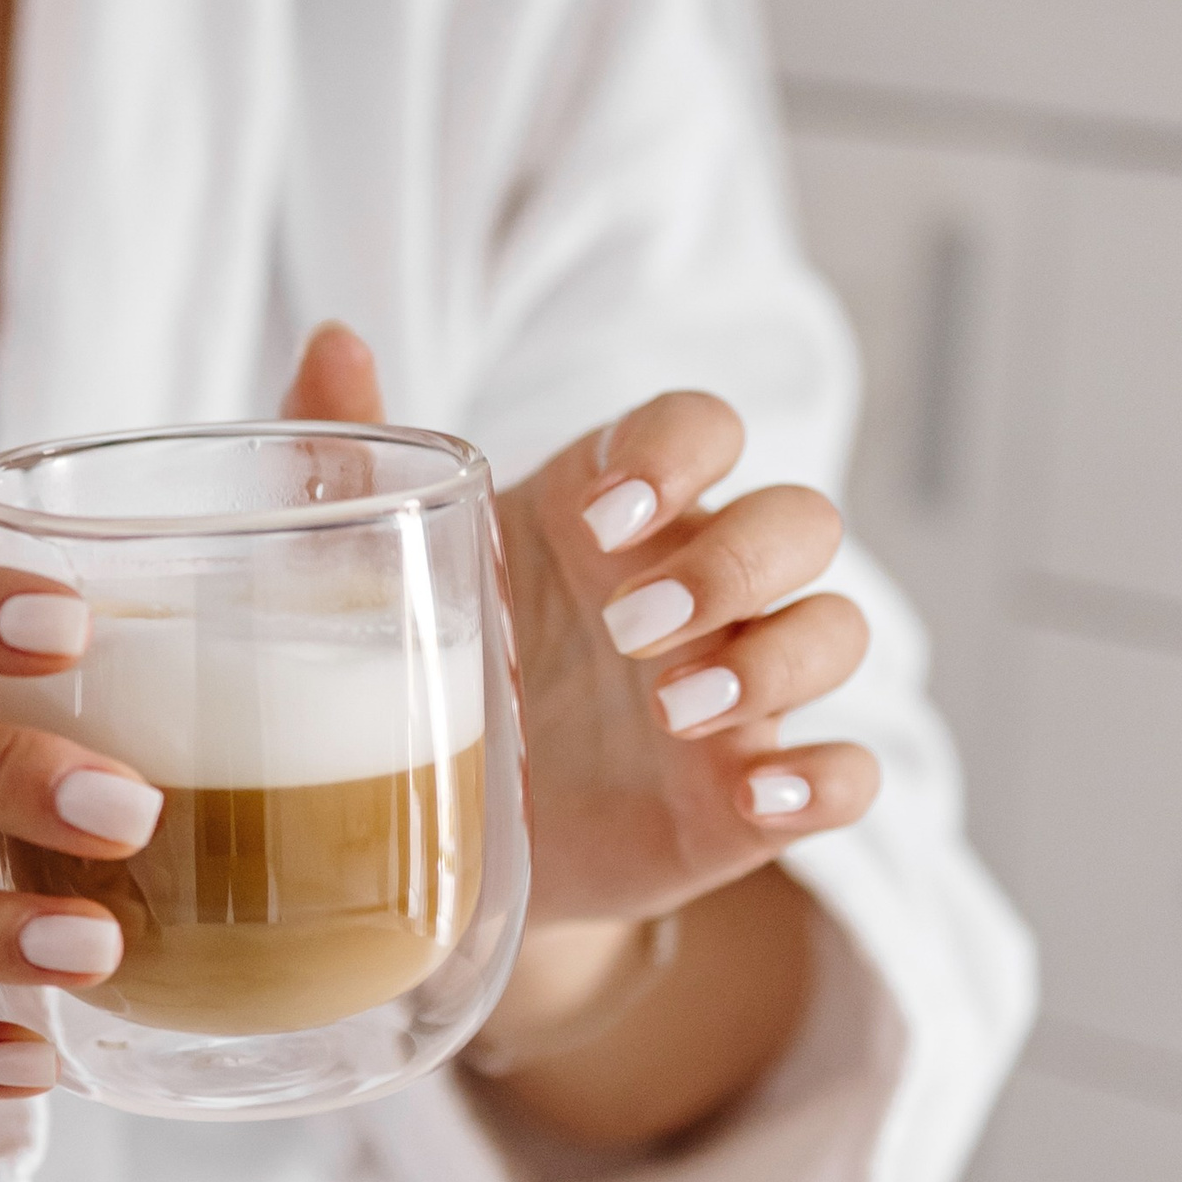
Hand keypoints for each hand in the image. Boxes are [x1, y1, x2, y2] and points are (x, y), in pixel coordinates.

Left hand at [282, 330, 877, 927]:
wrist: (430, 837)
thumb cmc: (425, 672)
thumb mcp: (372, 574)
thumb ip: (348, 462)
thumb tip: (332, 345)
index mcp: (615, 513)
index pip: (702, 426)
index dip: (676, 453)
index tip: (595, 520)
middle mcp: (699, 589)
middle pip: (801, 519)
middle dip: (739, 560)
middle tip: (628, 627)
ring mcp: (738, 694)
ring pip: (836, 631)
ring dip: (780, 661)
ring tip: (675, 711)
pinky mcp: (746, 798)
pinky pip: (849, 774)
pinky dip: (827, 780)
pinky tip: (758, 796)